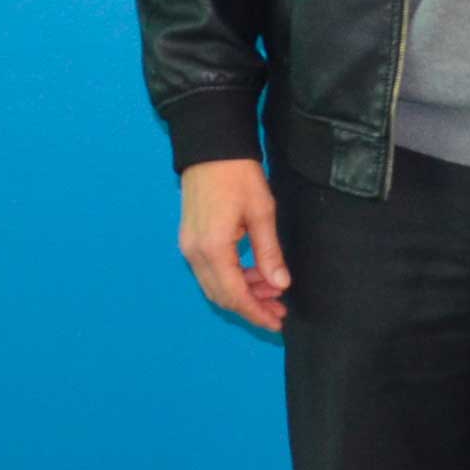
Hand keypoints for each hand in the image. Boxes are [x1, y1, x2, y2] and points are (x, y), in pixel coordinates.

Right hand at [177, 158, 288, 333]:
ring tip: (272, 291)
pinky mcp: (190, 238)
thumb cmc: (238, 175)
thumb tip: (281, 284)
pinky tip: (254, 273)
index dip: (256, 312)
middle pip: (221, 295)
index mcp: (213, 248)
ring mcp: (188, 246)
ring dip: (242, 292)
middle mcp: (194, 253)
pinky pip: (210, 270)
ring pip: (215, 284)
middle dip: (251, 306)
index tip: (277, 321)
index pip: (235, 294)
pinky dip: (232, 277)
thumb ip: (269, 252)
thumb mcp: (261, 212)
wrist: (211, 147)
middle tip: (279, 309)